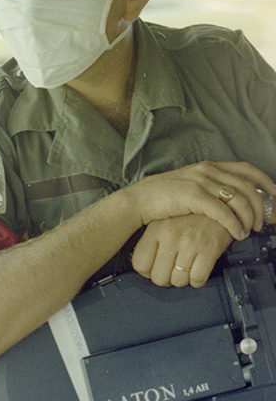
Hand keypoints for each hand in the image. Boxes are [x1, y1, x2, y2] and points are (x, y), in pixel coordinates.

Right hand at [117, 161, 273, 239]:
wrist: (138, 201)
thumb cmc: (161, 197)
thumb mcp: (188, 184)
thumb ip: (208, 186)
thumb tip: (229, 199)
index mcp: (208, 166)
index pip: (245, 169)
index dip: (264, 181)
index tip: (274, 194)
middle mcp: (207, 170)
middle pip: (247, 186)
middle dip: (259, 206)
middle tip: (261, 223)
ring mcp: (200, 182)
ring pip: (238, 199)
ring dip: (249, 218)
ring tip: (248, 231)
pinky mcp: (193, 196)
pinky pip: (224, 212)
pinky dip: (235, 224)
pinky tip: (237, 234)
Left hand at [132, 214, 232, 287]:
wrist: (218, 209)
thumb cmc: (187, 220)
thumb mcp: (162, 224)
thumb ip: (151, 244)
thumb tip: (144, 269)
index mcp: (155, 230)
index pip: (140, 264)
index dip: (148, 272)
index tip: (156, 269)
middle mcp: (170, 237)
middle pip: (159, 277)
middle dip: (166, 280)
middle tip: (173, 272)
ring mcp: (190, 244)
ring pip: (178, 281)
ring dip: (183, 280)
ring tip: (186, 269)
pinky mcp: (209, 250)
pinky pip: (198, 279)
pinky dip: (198, 280)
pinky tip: (197, 271)